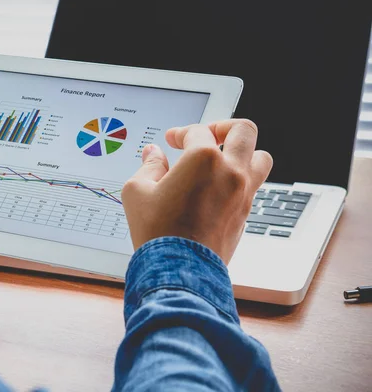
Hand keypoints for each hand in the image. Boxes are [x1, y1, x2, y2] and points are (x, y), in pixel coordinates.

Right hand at [121, 119, 272, 263]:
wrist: (178, 270)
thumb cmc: (158, 232)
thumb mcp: (137, 191)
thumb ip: (148, 166)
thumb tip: (153, 154)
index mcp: (203, 159)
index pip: (197, 132)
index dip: (181, 132)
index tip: (172, 140)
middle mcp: (230, 172)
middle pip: (244, 131)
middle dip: (223, 127)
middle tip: (208, 135)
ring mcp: (243, 194)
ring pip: (260, 158)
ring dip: (243, 153)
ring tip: (225, 159)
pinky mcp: (246, 215)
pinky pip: (253, 186)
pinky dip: (240, 180)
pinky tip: (219, 188)